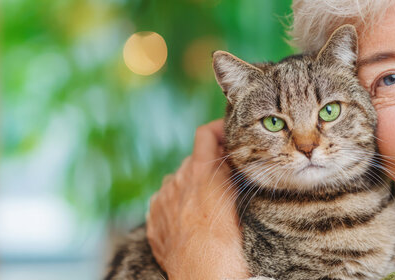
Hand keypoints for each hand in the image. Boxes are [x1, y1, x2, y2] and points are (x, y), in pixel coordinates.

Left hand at [146, 119, 248, 278]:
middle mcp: (176, 181)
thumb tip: (233, 158)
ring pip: (178, 182)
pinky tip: (191, 222)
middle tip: (226, 182)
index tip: (228, 135)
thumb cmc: (229, 245)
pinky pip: (165, 203)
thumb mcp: (241, 202)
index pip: (204, 133)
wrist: (203, 276)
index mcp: (200, 172)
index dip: (217, 129)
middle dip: (207, 167)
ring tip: (208, 208)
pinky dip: (177, 206)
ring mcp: (161, 201)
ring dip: (192, 187)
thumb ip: (233, 174)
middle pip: (193, 161)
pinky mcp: (153, 221)